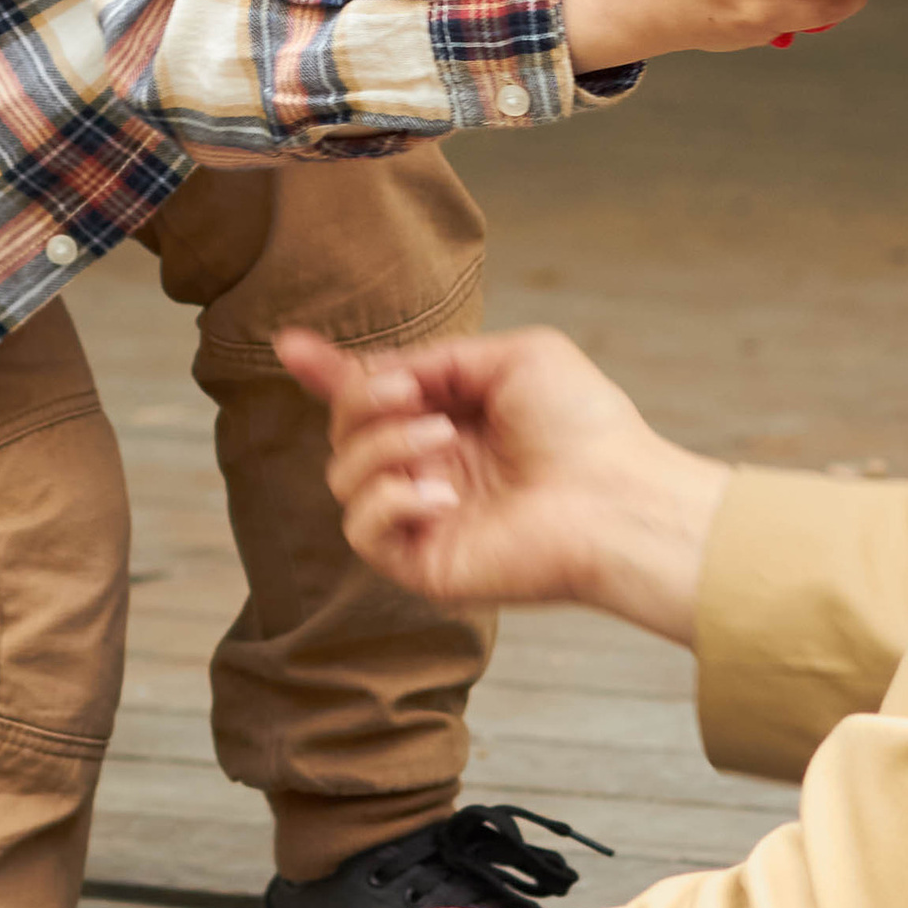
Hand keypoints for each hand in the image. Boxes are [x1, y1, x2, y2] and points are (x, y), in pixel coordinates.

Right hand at [281, 323, 724, 643]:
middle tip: (412, 395)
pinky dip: (389, 500)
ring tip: (444, 443)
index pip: (374, 399)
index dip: (330, 373)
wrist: (617, 496)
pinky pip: (362, 530)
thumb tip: (382, 370)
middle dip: (363, 400)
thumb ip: (440, 357)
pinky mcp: (422, 563)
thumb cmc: (584, 425)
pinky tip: (442, 496)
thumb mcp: (514, 357)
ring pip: (344, 475)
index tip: (290, 344)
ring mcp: (424, 517)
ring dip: (384, 446)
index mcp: (453, 419)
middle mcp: (432, 468)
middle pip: (346, 429)